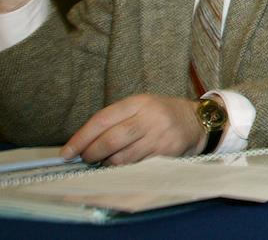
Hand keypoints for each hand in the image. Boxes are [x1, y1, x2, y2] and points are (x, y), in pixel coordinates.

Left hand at [61, 94, 205, 164]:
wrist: (197, 121)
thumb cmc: (161, 115)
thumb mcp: (141, 107)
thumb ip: (115, 120)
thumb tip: (82, 143)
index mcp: (139, 102)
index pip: (102, 120)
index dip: (81, 138)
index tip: (66, 152)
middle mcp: (150, 117)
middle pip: (111, 140)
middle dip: (92, 154)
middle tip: (85, 159)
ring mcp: (159, 136)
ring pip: (122, 158)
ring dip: (107, 164)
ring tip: (106, 161)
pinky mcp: (166, 153)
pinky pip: (136, 167)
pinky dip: (124, 169)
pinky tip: (123, 166)